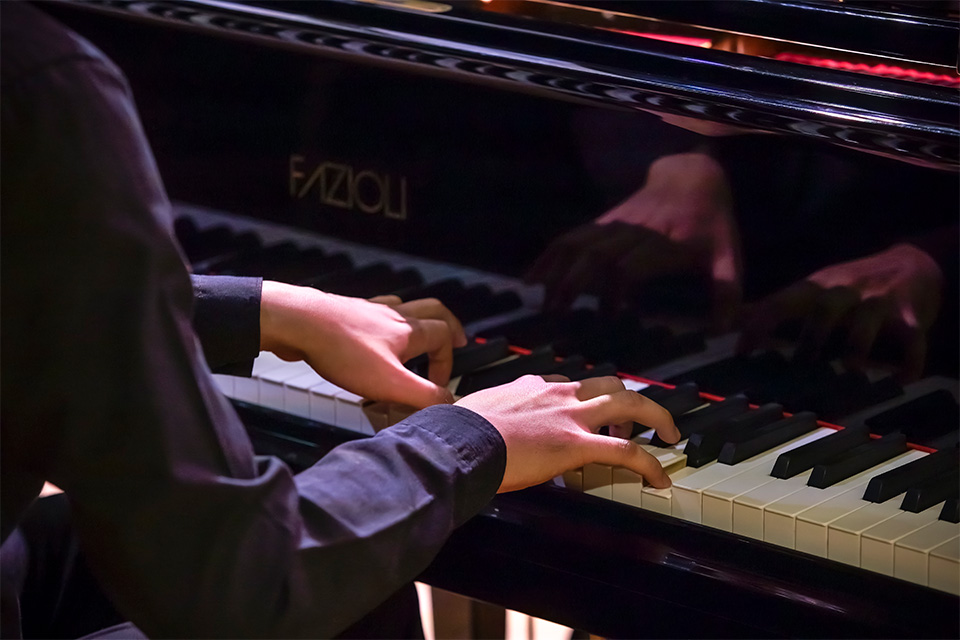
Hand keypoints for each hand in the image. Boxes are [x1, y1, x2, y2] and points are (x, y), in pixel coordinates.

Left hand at [260, 282, 466, 406]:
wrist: (298, 323)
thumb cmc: (342, 350)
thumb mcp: (390, 383)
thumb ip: (424, 395)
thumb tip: (449, 403)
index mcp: (409, 330)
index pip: (444, 336)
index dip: (448, 360)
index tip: (438, 384)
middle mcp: (393, 315)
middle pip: (432, 310)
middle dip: (447, 325)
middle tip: (455, 338)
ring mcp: (368, 311)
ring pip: (403, 308)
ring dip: (416, 320)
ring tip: (417, 335)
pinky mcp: (346, 313)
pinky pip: (373, 312)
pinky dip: (383, 321)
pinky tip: (372, 334)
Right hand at [455, 375, 679, 491]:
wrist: (458, 441)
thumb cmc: (458, 432)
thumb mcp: (477, 412)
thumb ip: (491, 416)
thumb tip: (480, 429)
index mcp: (531, 387)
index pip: (568, 385)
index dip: (583, 399)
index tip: (587, 413)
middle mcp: (557, 394)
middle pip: (609, 384)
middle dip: (633, 398)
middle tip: (647, 416)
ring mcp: (570, 416)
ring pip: (628, 402)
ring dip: (654, 415)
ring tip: (669, 434)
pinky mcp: (576, 444)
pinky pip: (626, 450)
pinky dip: (649, 463)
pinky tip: (659, 478)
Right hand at [527, 152, 741, 330]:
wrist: (692, 175)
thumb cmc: (711, 222)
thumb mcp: (728, 254)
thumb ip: (727, 291)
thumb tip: (725, 332)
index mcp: (664, 243)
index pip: (631, 264)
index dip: (615, 287)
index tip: (609, 315)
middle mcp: (633, 232)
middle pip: (595, 254)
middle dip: (573, 281)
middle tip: (555, 313)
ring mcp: (613, 225)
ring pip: (577, 244)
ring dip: (555, 270)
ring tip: (539, 300)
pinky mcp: (602, 223)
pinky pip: (570, 237)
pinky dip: (549, 256)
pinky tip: (532, 277)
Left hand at [737, 243, 943, 381]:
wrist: (915, 263)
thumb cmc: (852, 285)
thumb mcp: (814, 289)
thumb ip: (778, 306)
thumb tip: (736, 320)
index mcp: (817, 287)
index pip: (780, 302)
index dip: (759, 325)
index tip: (741, 352)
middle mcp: (846, 291)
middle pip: (824, 308)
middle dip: (810, 336)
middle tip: (798, 366)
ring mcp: (880, 302)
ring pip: (866, 321)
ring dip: (856, 347)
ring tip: (849, 370)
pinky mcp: (912, 314)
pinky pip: (912, 339)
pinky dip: (908, 361)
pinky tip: (901, 380)